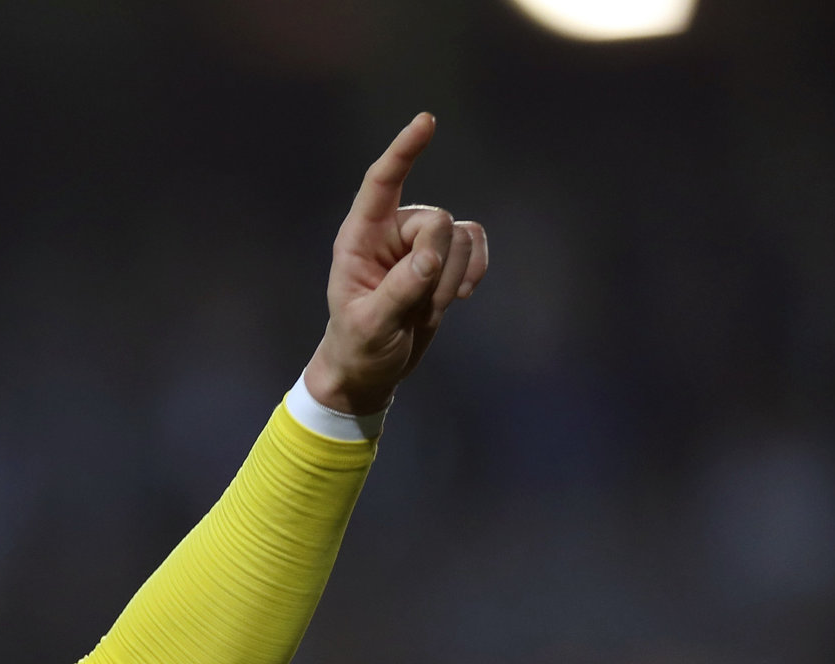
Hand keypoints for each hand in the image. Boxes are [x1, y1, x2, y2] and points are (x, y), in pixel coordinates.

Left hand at [303, 112, 488, 416]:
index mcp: (359, 239)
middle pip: (437, 222)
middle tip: (416, 308)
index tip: (426, 122)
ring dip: (451, 281)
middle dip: (437, 267)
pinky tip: (458, 297)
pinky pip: (476, 245)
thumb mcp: (371, 325)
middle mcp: (390, 232)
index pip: (381, 184)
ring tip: (423, 311)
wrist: (371, 370)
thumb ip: (399, 290)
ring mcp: (420, 243)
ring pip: (462, 237)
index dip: (404, 152)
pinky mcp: (445, 257)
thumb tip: (431, 258)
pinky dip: (474, 271)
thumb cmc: (358, 346)